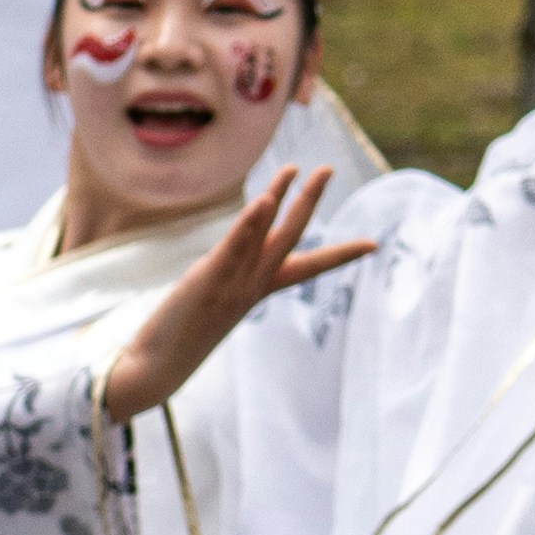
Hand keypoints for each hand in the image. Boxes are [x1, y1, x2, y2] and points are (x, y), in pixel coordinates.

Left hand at [99, 170, 383, 417]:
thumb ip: (229, 276)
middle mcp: (254, 285)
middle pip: (291, 237)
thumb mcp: (216, 299)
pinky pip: (236, 247)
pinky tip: (264, 200)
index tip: (374, 245)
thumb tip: (228, 262)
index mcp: (259, 289)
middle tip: (328, 168)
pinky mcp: (210, 281)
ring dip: (280, 198)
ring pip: (266, 235)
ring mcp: (235, 284)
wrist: (160, 366)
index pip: (308, 267)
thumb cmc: (183, 333)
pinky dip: (251, 224)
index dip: (342, 255)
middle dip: (310, 201)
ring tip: (295, 168)